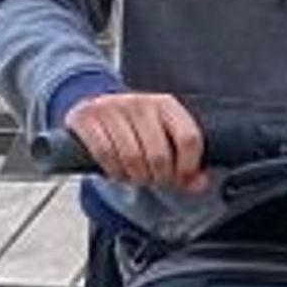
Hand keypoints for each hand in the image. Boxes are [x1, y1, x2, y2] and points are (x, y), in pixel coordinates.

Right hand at [62, 88, 205, 189]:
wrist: (97, 106)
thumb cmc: (137, 128)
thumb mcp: (164, 136)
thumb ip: (186, 162)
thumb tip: (199, 184)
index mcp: (166, 104)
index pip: (188, 138)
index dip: (188, 166)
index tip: (182, 178)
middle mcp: (140, 103)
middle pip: (159, 155)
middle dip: (159, 178)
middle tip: (156, 181)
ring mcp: (112, 108)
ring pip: (131, 158)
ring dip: (136, 177)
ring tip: (137, 178)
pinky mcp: (87, 118)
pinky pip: (105, 154)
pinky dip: (114, 171)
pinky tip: (118, 172)